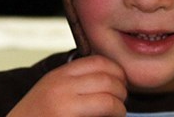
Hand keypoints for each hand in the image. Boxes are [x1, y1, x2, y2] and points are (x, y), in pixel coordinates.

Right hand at [7, 55, 126, 116]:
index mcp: (59, 75)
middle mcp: (61, 86)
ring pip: (108, 100)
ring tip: (118, 113)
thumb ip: (74, 82)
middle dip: (122, 90)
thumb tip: (111, 78)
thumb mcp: (51, 90)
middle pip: (107, 80)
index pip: (99, 62)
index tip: (121, 82)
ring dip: (119, 108)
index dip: (117, 71)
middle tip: (122, 100)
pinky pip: (101, 115)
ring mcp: (64, 106)